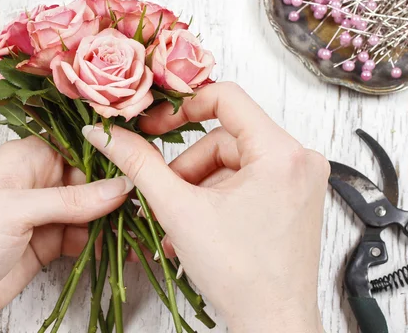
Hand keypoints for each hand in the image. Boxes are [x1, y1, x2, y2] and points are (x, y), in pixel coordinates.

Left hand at [0, 137, 131, 332]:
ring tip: (140, 228)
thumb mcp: (16, 212)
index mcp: (24, 159)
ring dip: (112, 220)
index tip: (139, 166)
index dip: (106, 156)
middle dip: (115, 192)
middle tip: (146, 203)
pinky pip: (84, 235)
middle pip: (88, 179)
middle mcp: (37, 181)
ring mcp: (44, 214)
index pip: (76, 147)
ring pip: (90, 209)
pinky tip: (121, 247)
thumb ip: (71, 200)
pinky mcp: (50, 242)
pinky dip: (101, 241)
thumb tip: (120, 187)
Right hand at [83, 82, 327, 332]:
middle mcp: (299, 159)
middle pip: (224, 138)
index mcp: (281, 152)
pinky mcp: (295, 197)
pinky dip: (217, 197)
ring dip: (198, 187)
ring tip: (180, 223)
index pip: (226, 97)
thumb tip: (107, 134)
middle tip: (166, 198)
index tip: (154, 125)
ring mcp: (300, 180)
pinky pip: (246, 180)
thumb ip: (138, 164)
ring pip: (231, 162)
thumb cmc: (240, 275)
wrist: (272, 323)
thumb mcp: (178, 209)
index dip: (182, 106)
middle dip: (187, 168)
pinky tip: (198, 227)